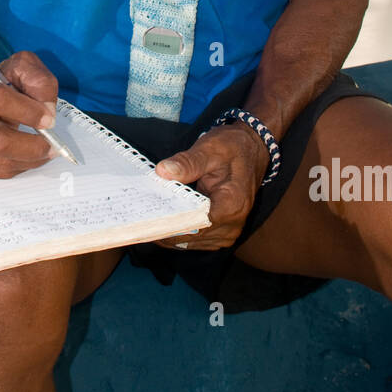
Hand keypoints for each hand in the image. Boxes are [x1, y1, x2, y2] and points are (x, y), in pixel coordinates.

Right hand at [0, 50, 59, 177]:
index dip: (29, 112)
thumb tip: (48, 113)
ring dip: (29, 159)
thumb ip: (40, 82)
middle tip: (53, 145)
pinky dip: (17, 166)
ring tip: (41, 148)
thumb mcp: (22, 67)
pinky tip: (21, 154)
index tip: (49, 119)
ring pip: (1, 162)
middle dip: (34, 147)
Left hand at [153, 120, 269, 250]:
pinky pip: (196, 240)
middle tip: (140, 217)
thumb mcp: (210, 148)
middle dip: (166, 228)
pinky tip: (166, 219)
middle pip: (190, 237)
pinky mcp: (222, 233)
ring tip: (150, 217)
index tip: (146, 219)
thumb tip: (162, 171)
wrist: (252, 150)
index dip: (169, 224)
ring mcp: (228, 232)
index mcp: (231, 204)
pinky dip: (180, 232)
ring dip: (171, 232)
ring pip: (190, 243)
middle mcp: (232, 224)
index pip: (195, 226)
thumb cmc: (232, 147)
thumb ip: (187, 162)